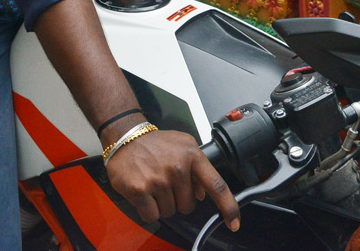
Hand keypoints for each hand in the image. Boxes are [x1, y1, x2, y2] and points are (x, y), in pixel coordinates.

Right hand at [105, 129, 240, 230]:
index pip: (217, 185)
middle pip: (189, 206)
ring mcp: (159, 179)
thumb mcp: (183, 144)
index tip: (234, 223)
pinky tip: (143, 193)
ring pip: (170, 212)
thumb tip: (204, 193)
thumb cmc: (154, 143)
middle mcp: (177, 167)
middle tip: (166, 182)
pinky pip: (152, 215)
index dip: (228, 207)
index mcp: (192, 155)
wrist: (125, 137)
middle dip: (178, 200)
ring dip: (162, 204)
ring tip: (153, 184)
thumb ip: (197, 167)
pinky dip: (148, 210)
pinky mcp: (140, 189)